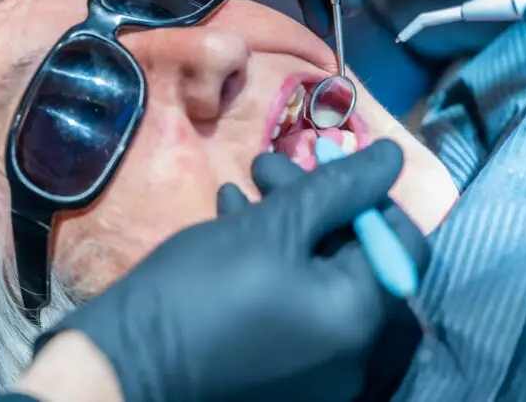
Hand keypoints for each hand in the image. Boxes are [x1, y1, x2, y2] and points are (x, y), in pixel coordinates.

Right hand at [41, 141, 426, 401]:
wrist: (127, 361)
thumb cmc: (204, 287)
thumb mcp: (273, 226)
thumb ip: (340, 187)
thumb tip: (393, 157)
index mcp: (360, 318)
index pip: (399, 242)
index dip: (366, 193)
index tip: (320, 162)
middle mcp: (349, 351)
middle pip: (351, 254)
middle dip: (312, 200)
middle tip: (264, 166)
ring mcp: (313, 367)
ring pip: (315, 274)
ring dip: (283, 222)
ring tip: (239, 187)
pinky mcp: (277, 368)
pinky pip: (292, 303)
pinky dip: (270, 261)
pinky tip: (227, 219)